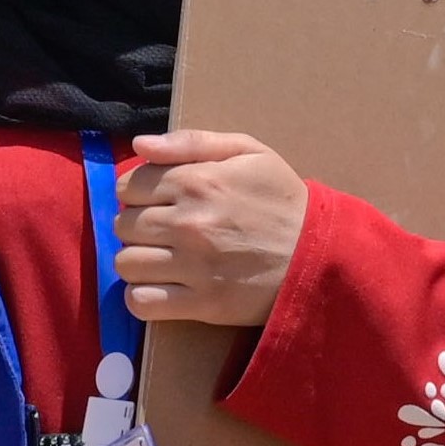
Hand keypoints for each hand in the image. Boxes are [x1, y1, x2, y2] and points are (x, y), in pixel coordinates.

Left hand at [118, 131, 308, 327]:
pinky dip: (142, 297)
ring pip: (126, 264)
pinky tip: (160, 287)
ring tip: (161, 259)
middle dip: (137, 226)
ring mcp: (193, 266)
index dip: (137, 192)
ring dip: (137, 261)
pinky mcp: (201, 304)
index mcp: (197, 181)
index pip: (129, 186)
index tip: (156, 201)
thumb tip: (140, 144)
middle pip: (123, 225)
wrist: (321, 254)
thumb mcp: (249, 152)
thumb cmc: (283, 199)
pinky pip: (141, 302)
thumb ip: (192, 141)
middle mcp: (189, 223)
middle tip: (162, 231)